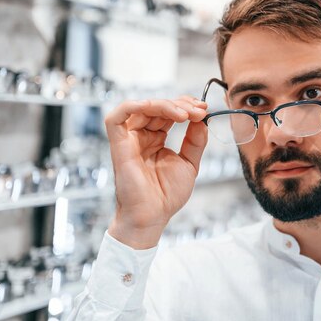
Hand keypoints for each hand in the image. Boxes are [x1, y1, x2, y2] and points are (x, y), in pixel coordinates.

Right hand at [104, 97, 207, 248]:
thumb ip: (195, 141)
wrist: (153, 216)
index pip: (168, 112)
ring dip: (166, 105)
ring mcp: (129, 139)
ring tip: (186, 114)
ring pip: (142, 107)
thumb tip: (202, 120)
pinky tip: (157, 108)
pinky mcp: (118, 144)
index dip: (185, 106)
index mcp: (155, 139)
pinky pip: (116, 117)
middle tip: (200, 110)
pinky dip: (134, 105)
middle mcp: (141, 136)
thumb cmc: (167, 195)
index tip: (204, 109)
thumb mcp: (190, 163)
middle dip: (180, 104)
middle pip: (157, 107)